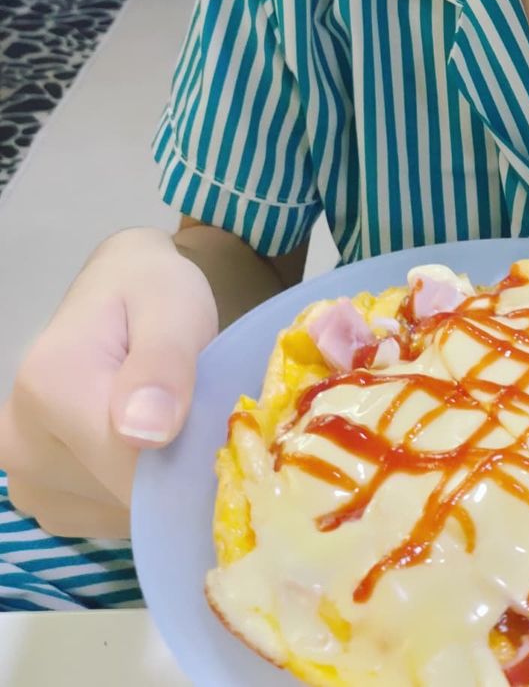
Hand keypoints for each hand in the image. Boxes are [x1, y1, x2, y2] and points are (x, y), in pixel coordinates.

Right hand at [0, 228, 217, 538]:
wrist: (120, 289)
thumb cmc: (152, 290)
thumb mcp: (174, 304)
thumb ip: (164, 361)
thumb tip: (146, 432)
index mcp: (49, 387)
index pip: (132, 467)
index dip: (191, 461)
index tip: (227, 435)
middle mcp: (19, 441)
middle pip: (125, 496)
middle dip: (178, 471)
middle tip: (207, 422)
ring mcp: (25, 478)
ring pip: (120, 515)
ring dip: (161, 485)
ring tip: (176, 428)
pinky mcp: (43, 499)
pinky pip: (108, 520)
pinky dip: (140, 497)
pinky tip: (154, 451)